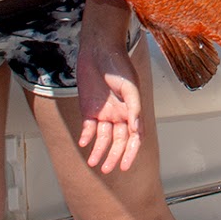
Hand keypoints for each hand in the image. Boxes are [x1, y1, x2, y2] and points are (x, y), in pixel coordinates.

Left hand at [77, 0, 142, 173]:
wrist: (98, 50)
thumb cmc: (118, 66)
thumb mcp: (130, 86)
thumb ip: (134, 108)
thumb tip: (136, 130)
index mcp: (132, 111)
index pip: (134, 137)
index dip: (130, 152)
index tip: (125, 166)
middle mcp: (119, 115)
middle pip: (118, 141)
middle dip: (113, 156)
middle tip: (107, 169)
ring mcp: (104, 113)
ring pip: (102, 138)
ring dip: (98, 151)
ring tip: (92, 162)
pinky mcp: (89, 110)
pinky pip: (88, 128)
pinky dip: (86, 136)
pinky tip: (83, 142)